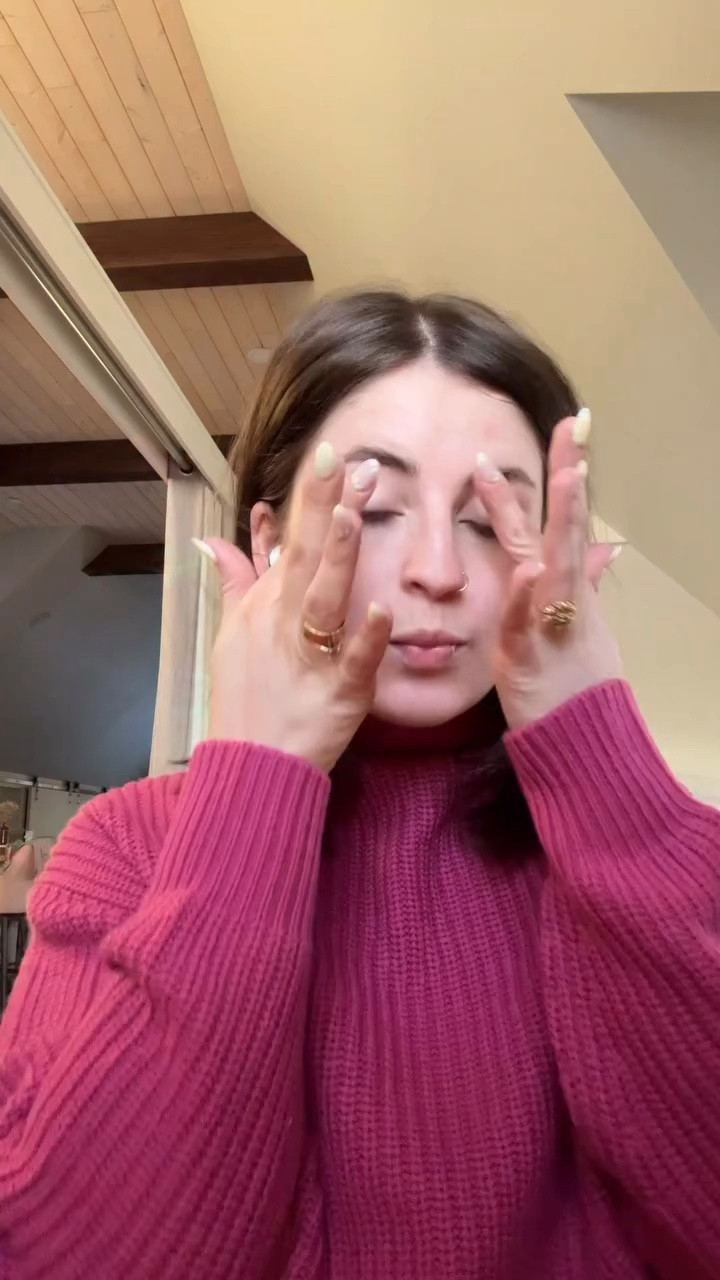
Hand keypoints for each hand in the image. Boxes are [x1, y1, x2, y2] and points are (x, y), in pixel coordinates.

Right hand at [203, 447, 391, 771]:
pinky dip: (366, 638)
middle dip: (326, 506)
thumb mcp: (230, 635)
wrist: (250, 766)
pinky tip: (382, 610)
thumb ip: (234, 583)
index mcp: (268, 605)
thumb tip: (216, 541)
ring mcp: (312, 656)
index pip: (291, 540)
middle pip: (308, 556)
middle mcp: (287, 622)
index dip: (311, 498)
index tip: (331, 453)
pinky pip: (354, 663)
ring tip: (352, 515)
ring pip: (325, 599)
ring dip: (338, 558)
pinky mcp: (340, 694)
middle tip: (348, 460)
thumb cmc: (245, 698)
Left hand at [474, 413, 622, 731]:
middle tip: (573, 427)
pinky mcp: (531, 657)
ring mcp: (551, 623)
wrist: (583, 742)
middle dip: (569, 477)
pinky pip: (529, 624)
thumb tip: (606, 551)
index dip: (565, 473)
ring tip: (569, 477)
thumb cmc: (574, 685)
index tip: (570, 424)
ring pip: (557, 565)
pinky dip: (528, 598)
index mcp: (564, 588)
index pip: (561, 521)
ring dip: (563, 522)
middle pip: (565, 529)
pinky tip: (528, 571)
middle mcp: (562, 597)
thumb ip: (584, 584)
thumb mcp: (580, 626)